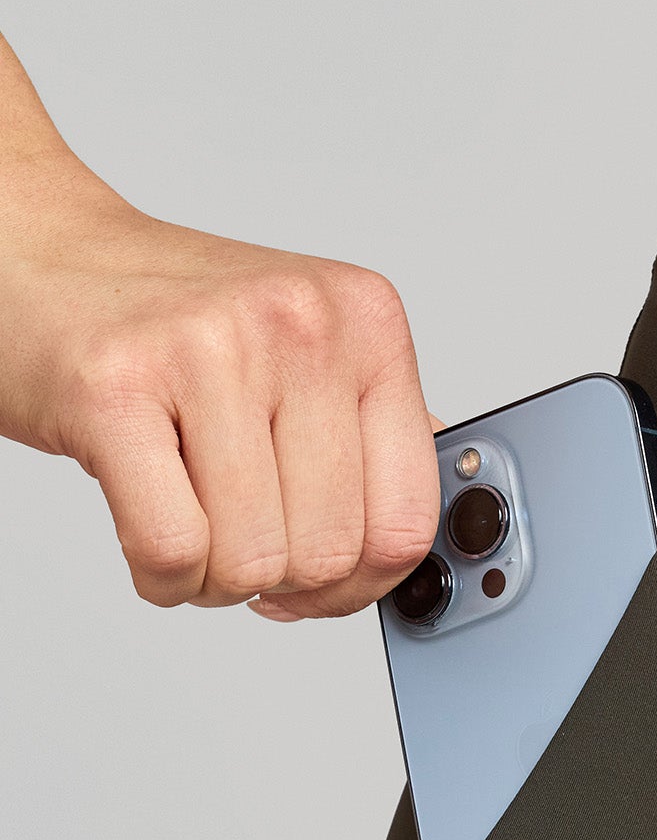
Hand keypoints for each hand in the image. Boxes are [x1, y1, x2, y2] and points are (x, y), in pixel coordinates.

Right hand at [0, 161, 439, 620]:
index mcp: (365, 321)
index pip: (408, 521)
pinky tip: (150, 535)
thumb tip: (434, 542)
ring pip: (254, 563)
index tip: (322, 582)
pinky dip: (163, 578)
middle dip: (280, 581)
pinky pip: (176, 552)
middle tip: (236, 535)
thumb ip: (376, 439)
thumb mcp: (307, 356)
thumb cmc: (172, 326)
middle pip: (330, 554)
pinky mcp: (115, 385)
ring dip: (214, 579)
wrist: (39, 254)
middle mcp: (299, 322)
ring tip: (187, 518)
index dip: (362, 585)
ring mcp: (209, 347)